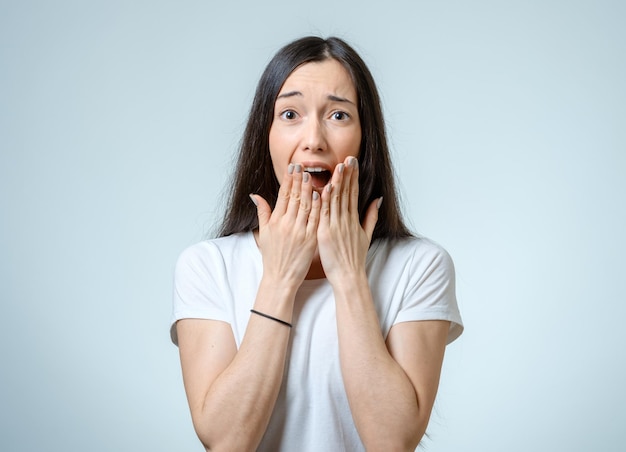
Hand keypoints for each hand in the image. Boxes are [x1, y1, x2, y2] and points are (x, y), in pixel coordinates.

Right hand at [250, 164, 320, 288]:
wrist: (280, 278)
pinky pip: (315, 220)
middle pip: (294, 197)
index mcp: (275, 221)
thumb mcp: (263, 233)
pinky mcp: (310, 240)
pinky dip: (318, 207)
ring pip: (305, 206)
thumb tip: (255, 195)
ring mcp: (299, 232)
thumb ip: (262, 212)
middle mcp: (286, 224)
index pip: (282, 195)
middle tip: (302, 165)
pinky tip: (320, 195)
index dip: (288, 180)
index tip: (292, 168)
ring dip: (308, 189)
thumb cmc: (272, 257)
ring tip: (311, 175)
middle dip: (298, 180)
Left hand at [317, 156, 380, 285]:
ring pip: (336, 200)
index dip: (353, 177)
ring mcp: (336, 226)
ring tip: (338, 167)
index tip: (353, 163)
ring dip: (337, 182)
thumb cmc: (355, 259)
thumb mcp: (366, 235)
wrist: (349, 276)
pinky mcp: (326, 233)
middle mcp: (346, 220)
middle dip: (347, 174)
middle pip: (347, 193)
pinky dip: (325, 201)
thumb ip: (371, 217)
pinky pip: (325, 214)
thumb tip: (377, 200)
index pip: (354, 193)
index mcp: (354, 219)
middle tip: (348, 158)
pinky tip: (324, 188)